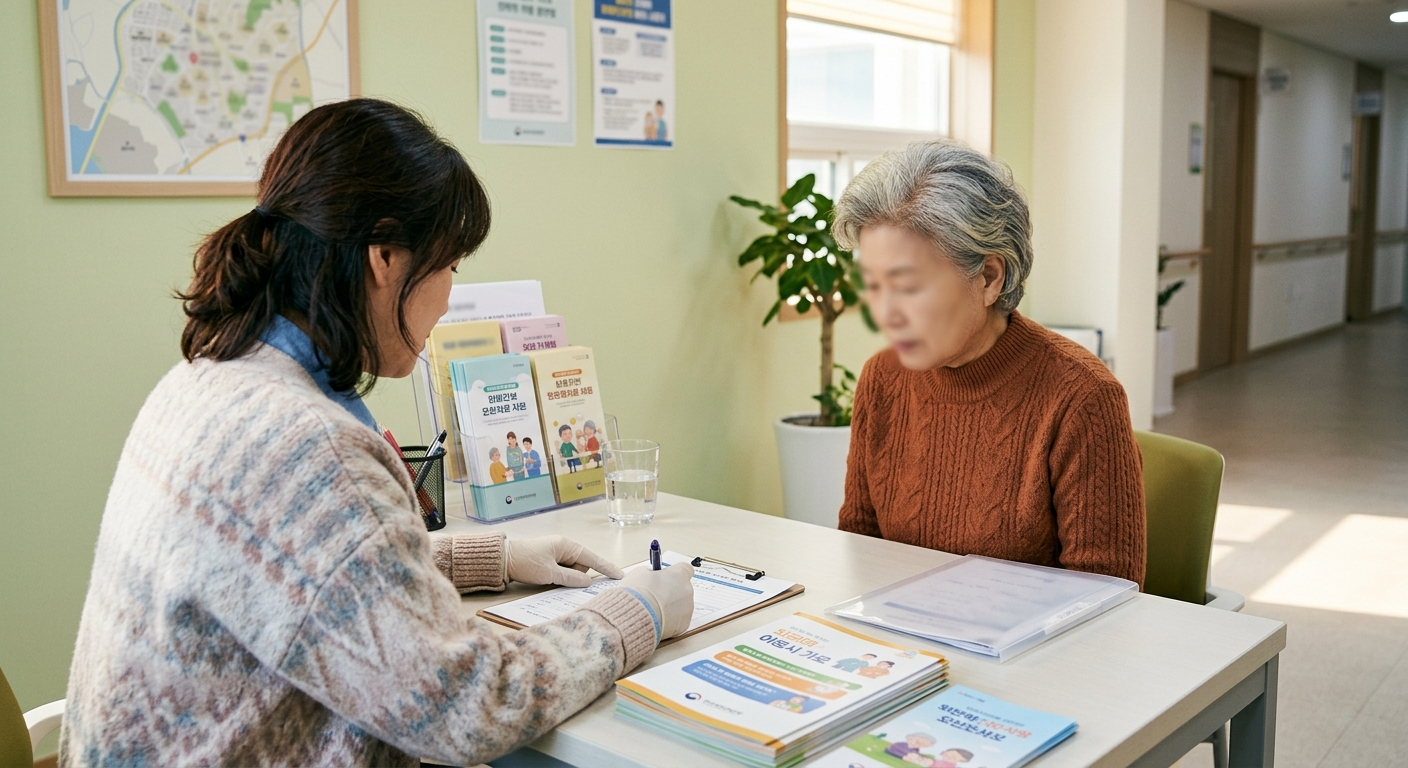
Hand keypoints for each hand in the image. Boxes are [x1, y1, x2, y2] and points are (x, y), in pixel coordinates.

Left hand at [504, 535, 623, 587]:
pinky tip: (548, 580)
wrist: (502, 560)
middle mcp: (564, 548)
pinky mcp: (549, 561)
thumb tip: (588, 583)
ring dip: (565, 579)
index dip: (606, 568)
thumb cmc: (525, 562)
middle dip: (576, 577)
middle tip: (558, 580)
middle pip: (582, 567)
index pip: (592, 558)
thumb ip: (571, 578)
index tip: (619, 576)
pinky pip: (562, 572)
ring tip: (547, 579)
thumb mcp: (550, 573)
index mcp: (566, 545)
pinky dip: (560, 578)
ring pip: (572, 572)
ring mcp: (556, 554)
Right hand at [620, 563, 694, 638]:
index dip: (675, 573)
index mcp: (679, 574)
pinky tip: (656, 620)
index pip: (686, 569)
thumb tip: (651, 576)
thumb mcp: (640, 573)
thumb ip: (651, 573)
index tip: (667, 577)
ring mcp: (687, 608)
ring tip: (653, 610)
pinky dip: (669, 621)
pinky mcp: (683, 625)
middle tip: (655, 596)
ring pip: (681, 606)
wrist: (635, 617)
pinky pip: (678, 621)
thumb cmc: (638, 594)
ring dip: (670, 607)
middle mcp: (687, 590)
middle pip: (682, 588)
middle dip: (671, 592)